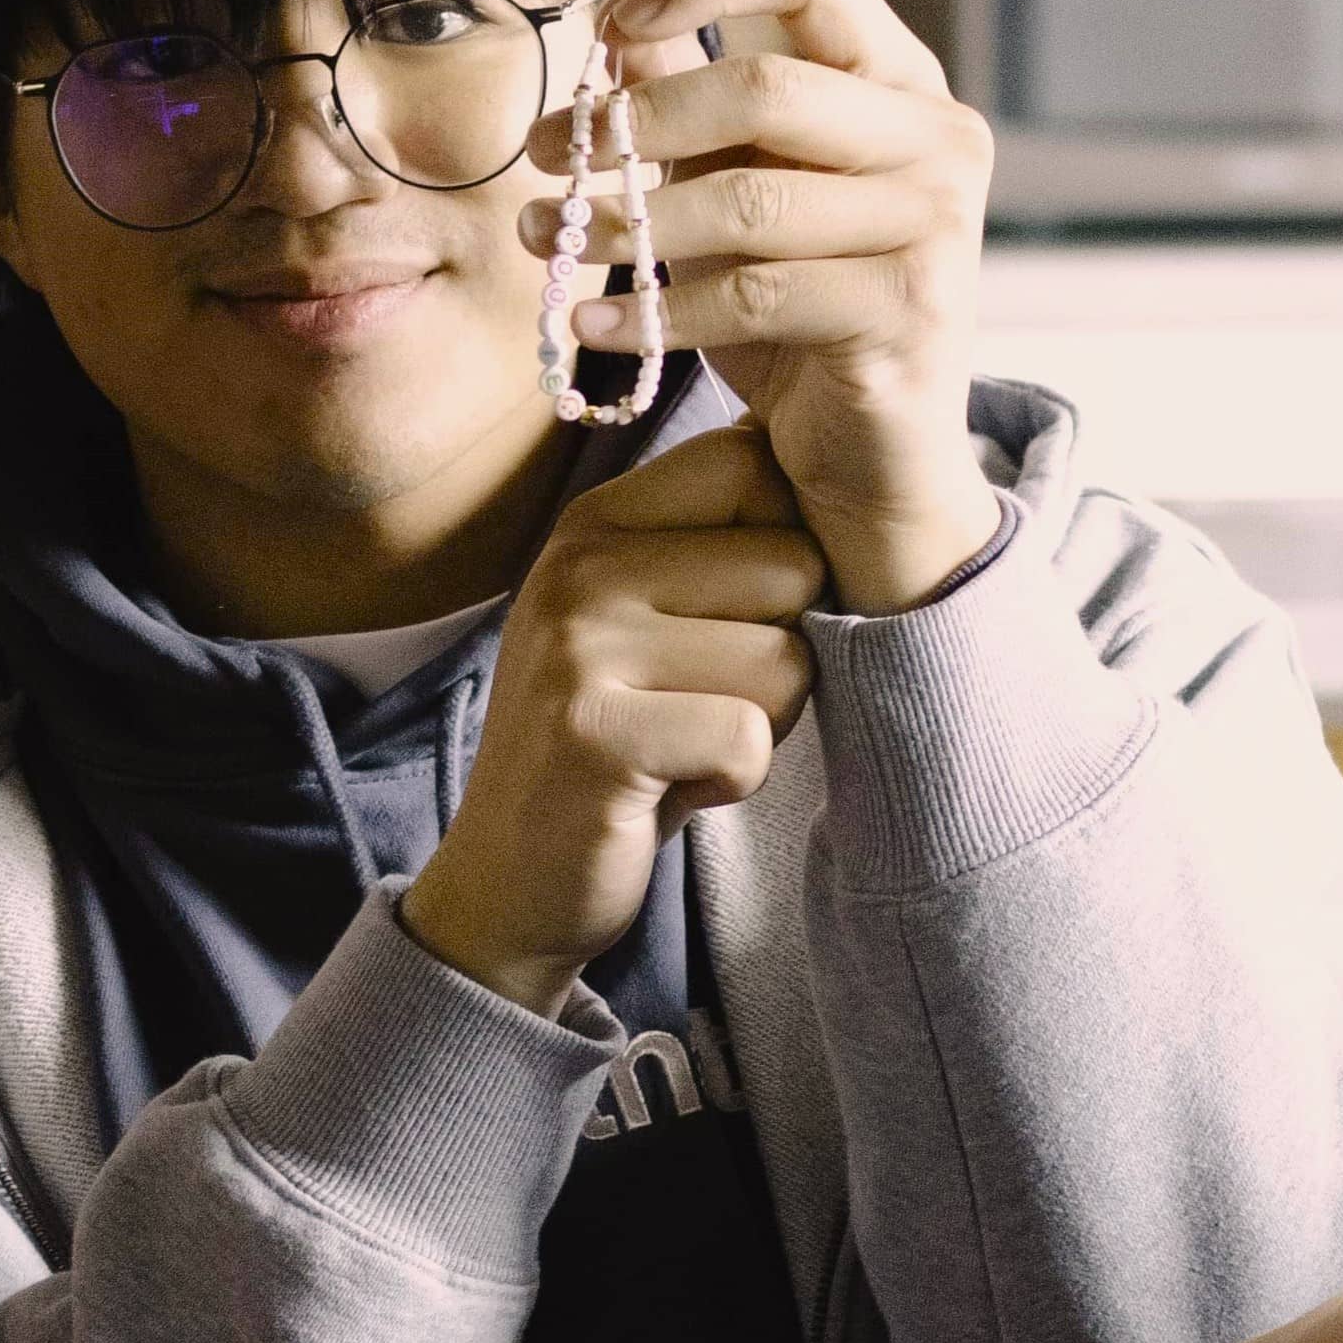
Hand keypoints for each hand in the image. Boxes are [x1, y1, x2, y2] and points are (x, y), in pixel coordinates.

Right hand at [398, 423, 823, 1013]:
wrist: (510, 878)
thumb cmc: (618, 741)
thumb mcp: (649, 622)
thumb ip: (718, 551)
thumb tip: (833, 481)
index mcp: (596, 523)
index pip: (752, 463)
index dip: (786, 544)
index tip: (736, 613)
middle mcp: (581, 568)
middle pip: (793, 565)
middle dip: (782, 651)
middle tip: (701, 702)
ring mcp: (580, 649)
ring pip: (786, 658)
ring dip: (762, 723)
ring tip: (683, 743)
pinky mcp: (596, 737)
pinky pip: (748, 738)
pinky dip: (734, 778)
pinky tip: (672, 786)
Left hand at [553, 0, 1000, 614]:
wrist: (876, 459)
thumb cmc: (800, 312)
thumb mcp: (739, 192)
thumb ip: (692, 105)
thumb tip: (613, 25)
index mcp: (902, 80)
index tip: (613, 24)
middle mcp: (939, 137)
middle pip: (765, 86)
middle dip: (636, 120)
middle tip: (547, 152)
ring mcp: (937, 225)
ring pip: (748, 200)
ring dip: (625, 221)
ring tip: (546, 238)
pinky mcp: (912, 312)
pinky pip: (757, 295)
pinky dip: (657, 311)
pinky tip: (592, 326)